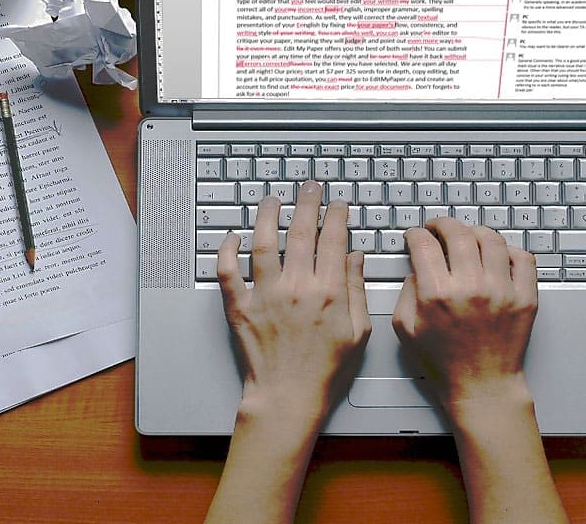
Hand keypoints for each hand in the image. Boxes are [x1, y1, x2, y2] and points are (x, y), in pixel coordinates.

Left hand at [217, 181, 370, 426]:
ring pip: (263, 241)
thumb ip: (357, 290)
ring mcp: (265, 295)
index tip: (338, 205)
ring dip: (267, 215)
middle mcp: (296, 287)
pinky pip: (228, 271)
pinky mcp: (240, 307)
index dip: (336, 215)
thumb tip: (355, 258)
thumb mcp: (358, 332)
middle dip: (307, 202)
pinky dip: (227, 250)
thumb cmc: (325, 371)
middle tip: (309, 187)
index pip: (333, 239)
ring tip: (271, 200)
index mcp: (328, 292)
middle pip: (300, 231)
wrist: (288, 398)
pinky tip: (233, 236)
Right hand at [392, 218, 538, 411]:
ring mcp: (502, 291)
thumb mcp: (406, 329)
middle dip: (442, 224)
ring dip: (474, 232)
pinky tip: (496, 256)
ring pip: (490, 239)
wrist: (481, 387)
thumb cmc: (444, 363)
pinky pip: (522, 258)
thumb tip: (417, 265)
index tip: (416, 235)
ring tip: (467, 237)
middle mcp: (471, 288)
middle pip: (458, 233)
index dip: (416, 234)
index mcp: (437, 295)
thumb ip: (406, 292)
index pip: (424, 244)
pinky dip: (508, 250)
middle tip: (438, 228)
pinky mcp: (525, 298)